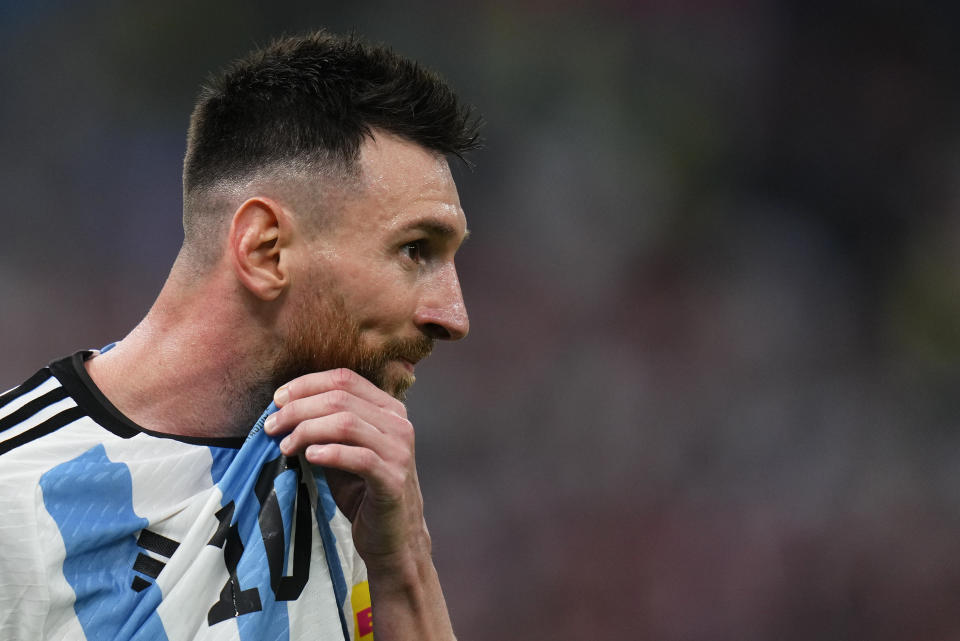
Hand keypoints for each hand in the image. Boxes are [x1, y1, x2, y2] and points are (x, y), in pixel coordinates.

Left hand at [263, 368, 429, 568]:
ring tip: (286, 445)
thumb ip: (325, 428)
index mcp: (389, 409)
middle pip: (341, 399)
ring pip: (347, 423)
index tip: (277, 399)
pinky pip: (359, 458)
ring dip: (307, 430)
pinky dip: (330, 453)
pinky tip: (309, 457)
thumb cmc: (364, 492)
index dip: (307, 384)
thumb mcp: (343, 451)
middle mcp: (399, 423)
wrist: (394, 537)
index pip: (345, 378)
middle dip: (299, 409)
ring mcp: (399, 451)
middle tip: (273, 426)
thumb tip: (283, 410)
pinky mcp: (393, 479)